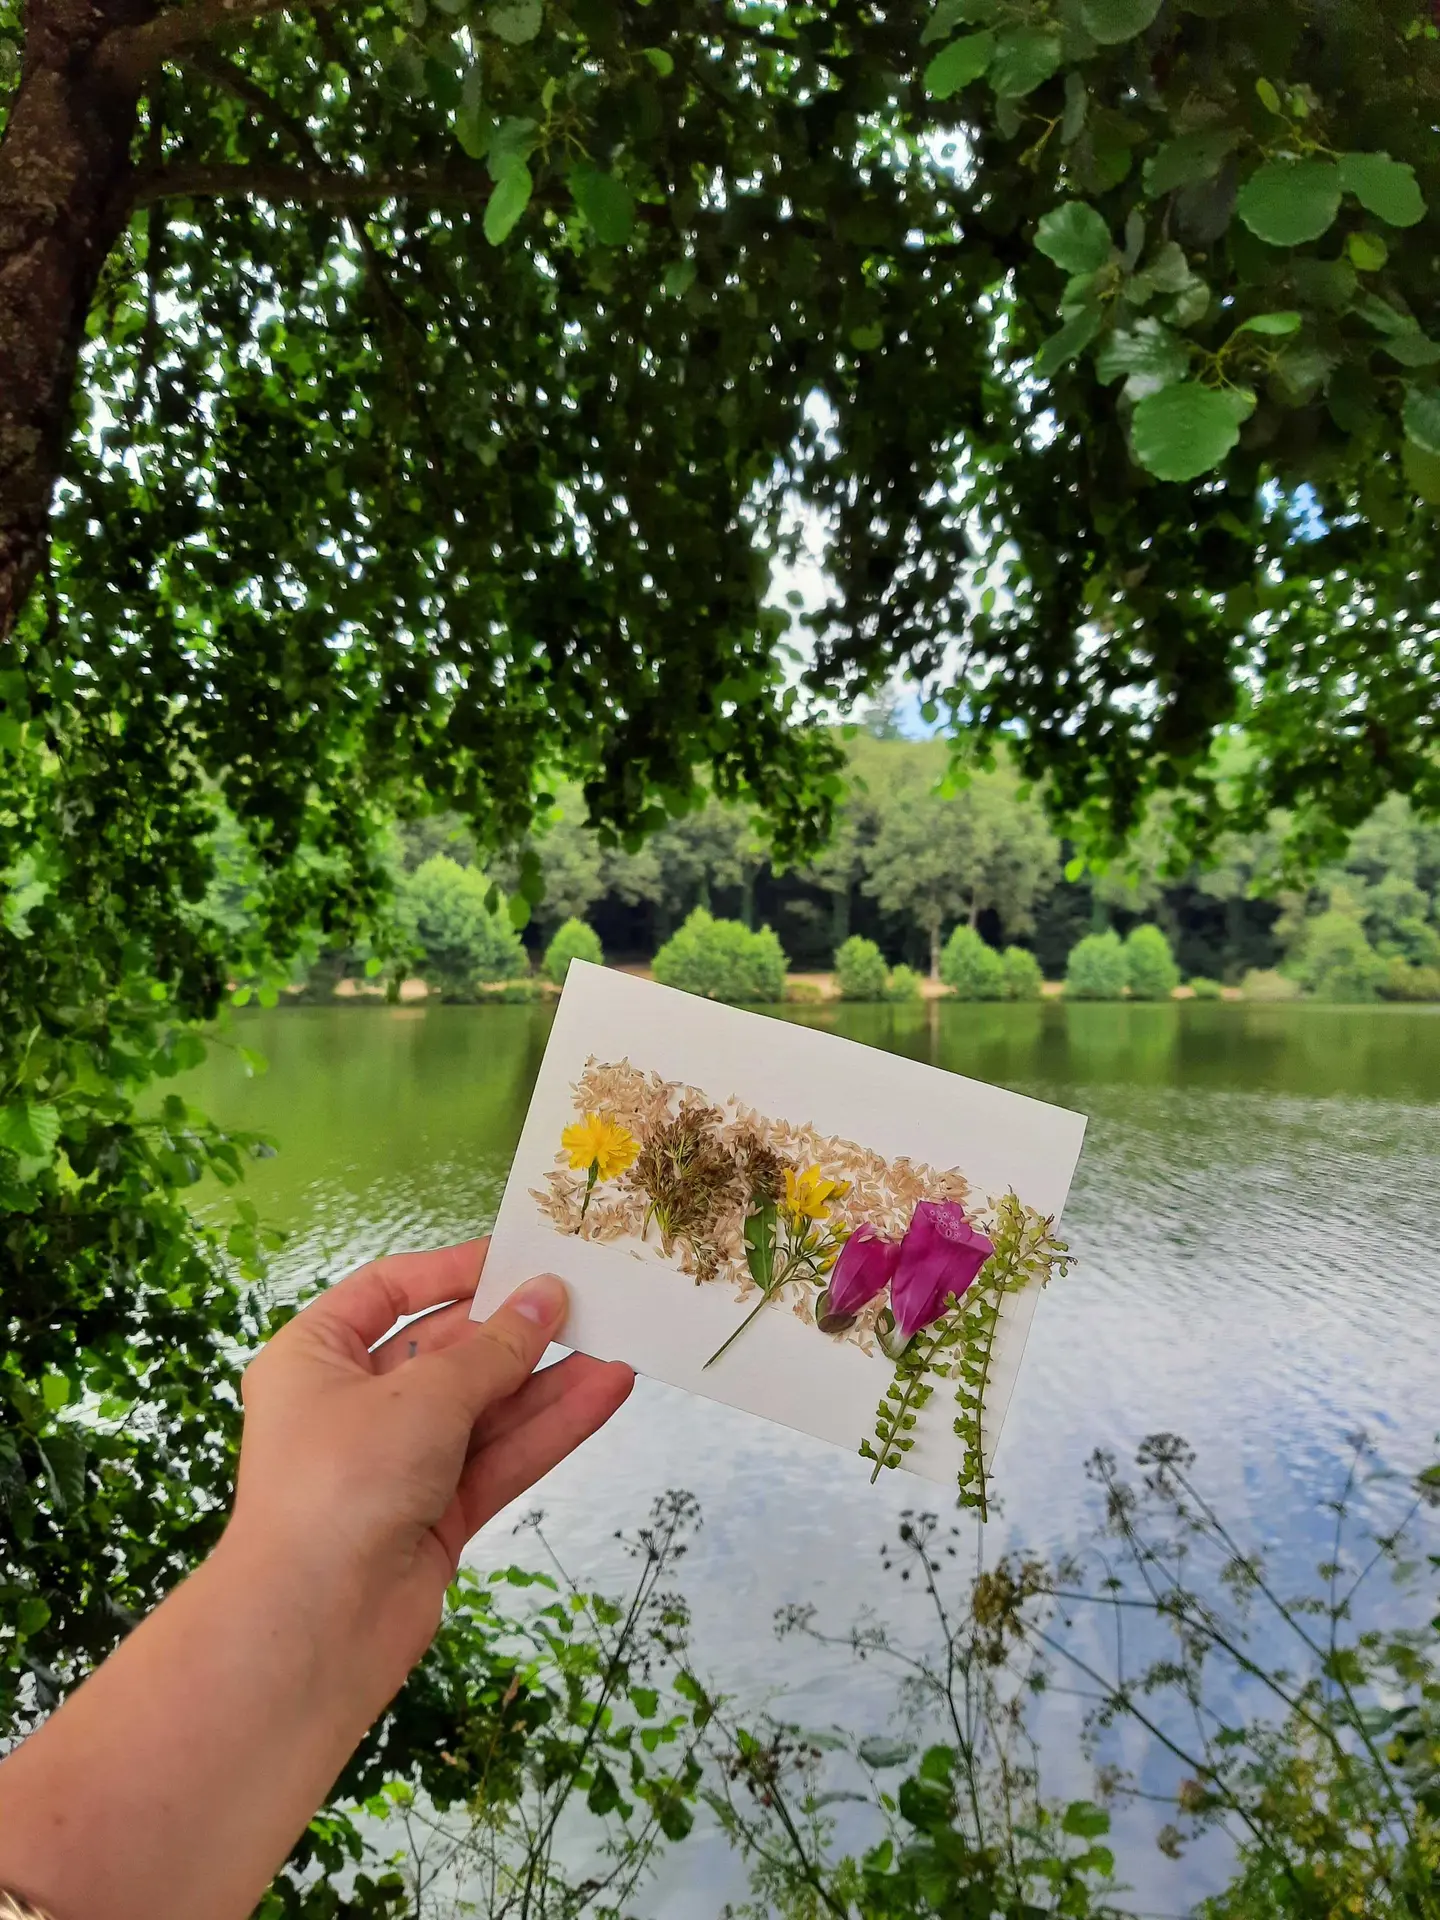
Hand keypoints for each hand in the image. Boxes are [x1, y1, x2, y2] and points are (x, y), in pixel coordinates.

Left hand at [230, 1239, 633, 1704]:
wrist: (313, 1627)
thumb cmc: (342, 1481)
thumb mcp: (423, 1394)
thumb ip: (495, 1347)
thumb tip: (547, 1296)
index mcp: (314, 1358)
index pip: (387, 1292)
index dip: (451, 1270)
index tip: (518, 1257)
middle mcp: (351, 1406)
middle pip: (445, 1351)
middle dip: (514, 1330)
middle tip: (586, 1300)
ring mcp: (396, 1464)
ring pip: (484, 1409)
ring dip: (547, 1381)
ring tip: (616, 1344)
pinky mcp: (435, 1517)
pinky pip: (499, 1458)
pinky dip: (549, 1429)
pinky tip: (605, 1394)